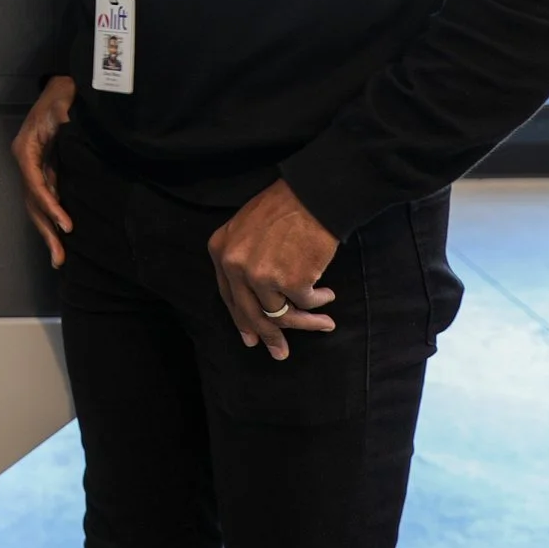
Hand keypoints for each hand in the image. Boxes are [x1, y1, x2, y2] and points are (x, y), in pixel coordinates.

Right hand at [10, 76, 75, 266]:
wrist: (61, 86)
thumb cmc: (63, 94)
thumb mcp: (65, 104)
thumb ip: (66, 119)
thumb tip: (69, 130)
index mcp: (26, 148)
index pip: (36, 184)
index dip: (50, 206)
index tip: (66, 226)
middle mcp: (25, 161)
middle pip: (32, 202)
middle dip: (46, 231)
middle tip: (59, 259)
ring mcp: (32, 167)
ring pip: (36, 205)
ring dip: (46, 231)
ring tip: (58, 258)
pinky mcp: (44, 168)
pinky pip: (44, 197)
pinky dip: (50, 217)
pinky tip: (59, 234)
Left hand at [207, 179, 338, 359]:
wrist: (312, 194)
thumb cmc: (284, 208)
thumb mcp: (246, 228)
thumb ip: (243, 260)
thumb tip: (256, 302)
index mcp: (220, 251)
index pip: (229, 297)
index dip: (241, 321)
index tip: (250, 340)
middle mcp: (236, 265)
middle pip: (252, 313)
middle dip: (268, 336)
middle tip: (280, 353)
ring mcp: (261, 276)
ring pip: (280, 315)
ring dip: (304, 324)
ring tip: (324, 324)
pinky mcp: (291, 282)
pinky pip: (305, 304)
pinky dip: (318, 304)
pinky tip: (327, 296)